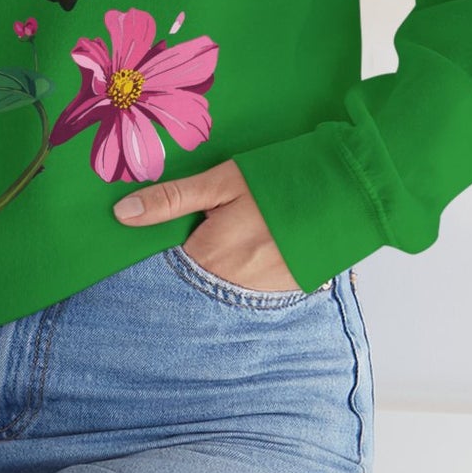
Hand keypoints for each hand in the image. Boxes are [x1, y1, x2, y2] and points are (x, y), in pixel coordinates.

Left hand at [113, 158, 302, 291]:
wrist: (349, 190)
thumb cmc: (280, 179)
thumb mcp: (222, 181)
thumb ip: (172, 200)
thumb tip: (122, 214)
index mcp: (211, 256)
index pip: (167, 266)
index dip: (163, 247)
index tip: (167, 232)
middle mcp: (233, 285)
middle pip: (195, 277)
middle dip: (193, 257)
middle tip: (211, 227)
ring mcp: (263, 293)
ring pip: (224, 285)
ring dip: (221, 267)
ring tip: (239, 234)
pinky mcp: (288, 291)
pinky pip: (253, 289)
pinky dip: (248, 271)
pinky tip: (260, 246)